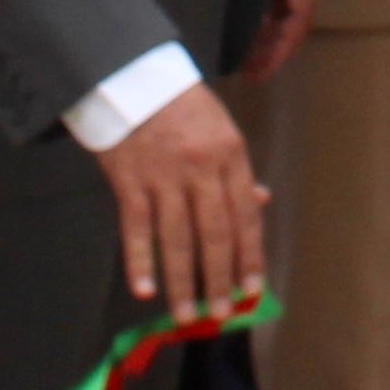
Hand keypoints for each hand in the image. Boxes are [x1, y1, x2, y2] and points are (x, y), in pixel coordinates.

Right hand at [94, 84, 267, 319]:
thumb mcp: (220, 128)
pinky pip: (136, 228)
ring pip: (177, 239)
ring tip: (187, 314)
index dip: (250, 256)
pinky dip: (140, 261)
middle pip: (214, 234)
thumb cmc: (181, 104)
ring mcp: (163, 176)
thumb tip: (261, 203)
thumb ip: (237, 170)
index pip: (245, 216)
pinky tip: (145, 290)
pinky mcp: (128, 181)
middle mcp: (200, 168)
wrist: (132, 75)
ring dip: (183, 281)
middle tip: (222, 313)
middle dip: (220, 278)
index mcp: (229, 154)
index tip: (253, 289)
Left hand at [244, 0, 316, 82]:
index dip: (284, 44)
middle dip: (275, 48)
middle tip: (250, 73)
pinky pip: (270, 0)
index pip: (300, 11)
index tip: (262, 68)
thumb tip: (256, 14)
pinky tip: (241, 36)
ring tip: (245, 63)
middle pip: (293, 17)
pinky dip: (259, 22)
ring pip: (282, 11)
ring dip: (268, 39)